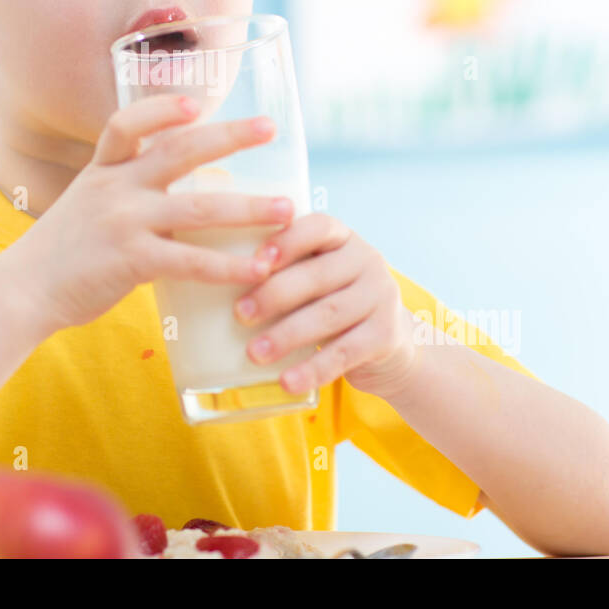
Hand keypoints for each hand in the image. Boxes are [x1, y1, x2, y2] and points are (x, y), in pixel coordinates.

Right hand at [16, 93, 296, 332]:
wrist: (22, 292)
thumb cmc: (64, 253)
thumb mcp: (87, 205)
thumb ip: (127, 193)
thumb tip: (179, 194)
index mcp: (102, 170)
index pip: (126, 123)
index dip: (160, 108)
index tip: (195, 104)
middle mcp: (113, 187)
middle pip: (179, 151)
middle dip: (230, 137)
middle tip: (270, 128)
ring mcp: (122, 222)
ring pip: (199, 208)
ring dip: (249, 208)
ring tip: (287, 209)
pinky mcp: (130, 261)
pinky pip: (191, 260)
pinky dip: (229, 265)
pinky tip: (258, 270)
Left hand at [231, 215, 420, 397]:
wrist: (388, 341)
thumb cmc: (332, 302)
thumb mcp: (317, 277)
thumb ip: (286, 271)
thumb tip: (219, 280)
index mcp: (344, 238)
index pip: (318, 227)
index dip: (287, 240)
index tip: (257, 259)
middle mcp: (368, 261)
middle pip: (318, 275)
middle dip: (274, 295)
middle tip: (240, 315)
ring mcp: (381, 297)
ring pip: (328, 314)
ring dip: (287, 335)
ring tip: (254, 353)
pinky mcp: (386, 335)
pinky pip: (344, 352)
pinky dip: (313, 369)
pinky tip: (287, 381)